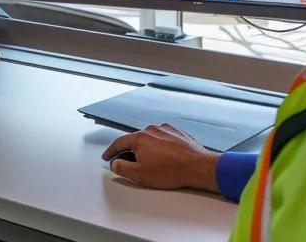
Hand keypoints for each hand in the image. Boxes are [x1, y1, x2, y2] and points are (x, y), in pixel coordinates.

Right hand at [101, 124, 219, 191]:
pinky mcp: (177, 133)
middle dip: (129, 152)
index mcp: (139, 138)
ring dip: (146, 149)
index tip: (107, 156)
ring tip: (150, 163)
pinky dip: (159, 147)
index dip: (110, 151)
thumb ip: (122, 168)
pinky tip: (164, 158)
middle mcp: (151, 130)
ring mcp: (165, 130)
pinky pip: (163, 139)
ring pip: (149, 139)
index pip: (119, 142)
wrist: (197, 167)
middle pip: (134, 140)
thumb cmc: (172, 171)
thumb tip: (115, 163)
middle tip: (127, 163)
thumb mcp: (139, 175)